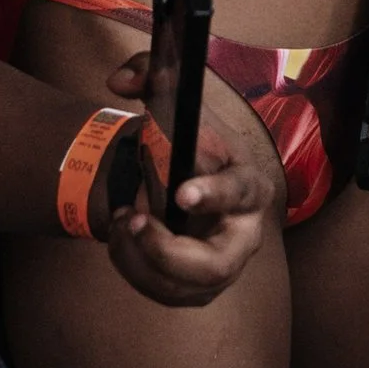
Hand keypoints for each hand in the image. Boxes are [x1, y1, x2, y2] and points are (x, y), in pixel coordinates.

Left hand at [97, 67, 282, 307]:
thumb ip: (153, 74)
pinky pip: (162, 293)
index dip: (214, 195)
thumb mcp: (175, 102)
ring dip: (139, 258)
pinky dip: (132, 267)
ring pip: (181, 287)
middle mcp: (242, 233)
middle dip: (167, 252)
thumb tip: (119, 80)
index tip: (180, 193)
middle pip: (217, 265)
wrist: (176, 176)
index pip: (241, 193)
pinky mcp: (195, 289)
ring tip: (120, 220)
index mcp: (248, 183)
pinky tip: (121, 236)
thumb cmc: (186, 141)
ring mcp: (220, 267)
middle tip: (133, 220)